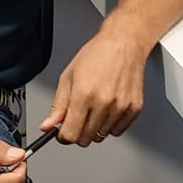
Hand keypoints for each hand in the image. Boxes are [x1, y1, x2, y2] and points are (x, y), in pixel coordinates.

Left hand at [43, 31, 145, 146]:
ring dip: (94, 128)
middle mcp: (103, 103)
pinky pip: (117, 131)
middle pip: (85, 139)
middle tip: (78, 116)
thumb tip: (47, 125)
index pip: (70, 135)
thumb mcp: (68, 76)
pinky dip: (110, 124)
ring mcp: (120, 107)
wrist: (124, 43)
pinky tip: (107, 108)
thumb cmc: (97, 55)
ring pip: (101, 136)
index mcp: (84, 94)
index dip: (63, 136)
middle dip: (78, 131)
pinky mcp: (134, 109)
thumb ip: (58, 105)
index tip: (63, 132)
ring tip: (95, 107)